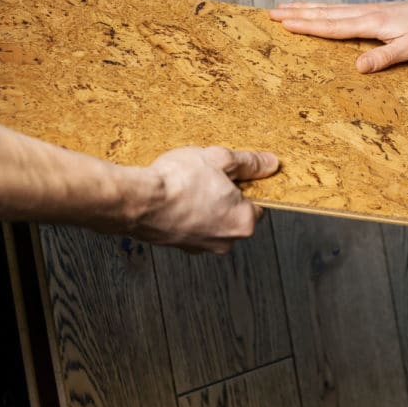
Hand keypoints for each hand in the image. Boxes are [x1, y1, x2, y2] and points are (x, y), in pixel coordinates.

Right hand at [127, 146, 279, 253]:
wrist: (136, 200)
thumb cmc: (179, 180)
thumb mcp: (221, 159)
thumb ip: (250, 163)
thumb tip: (270, 164)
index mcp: (244, 222)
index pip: (259, 202)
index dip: (247, 184)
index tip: (233, 172)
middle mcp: (226, 241)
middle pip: (236, 212)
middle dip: (226, 194)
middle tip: (209, 174)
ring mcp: (201, 247)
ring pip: (213, 220)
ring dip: (206, 203)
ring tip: (190, 183)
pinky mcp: (179, 246)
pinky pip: (193, 225)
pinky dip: (188, 212)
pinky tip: (177, 195)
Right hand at [270, 0, 407, 72]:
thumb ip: (384, 58)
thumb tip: (357, 68)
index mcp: (371, 22)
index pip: (332, 26)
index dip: (307, 26)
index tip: (283, 23)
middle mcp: (366, 13)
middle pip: (326, 13)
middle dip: (298, 13)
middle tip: (270, 12)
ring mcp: (370, 10)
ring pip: (332, 9)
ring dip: (307, 8)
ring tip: (285, 6)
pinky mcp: (376, 11)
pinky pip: (342, 9)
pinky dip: (325, 8)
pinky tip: (320, 10)